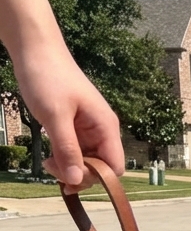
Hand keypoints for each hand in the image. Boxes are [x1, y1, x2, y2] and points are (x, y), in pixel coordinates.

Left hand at [18, 41, 123, 190]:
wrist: (35, 49)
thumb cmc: (48, 77)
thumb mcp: (55, 117)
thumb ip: (67, 150)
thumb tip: (76, 181)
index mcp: (106, 127)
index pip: (114, 167)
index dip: (97, 178)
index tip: (71, 177)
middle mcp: (103, 130)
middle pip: (101, 167)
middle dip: (80, 174)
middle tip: (52, 169)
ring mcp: (90, 129)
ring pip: (88, 161)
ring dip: (70, 167)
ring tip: (47, 162)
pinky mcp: (76, 127)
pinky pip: (77, 151)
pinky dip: (64, 158)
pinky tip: (50, 155)